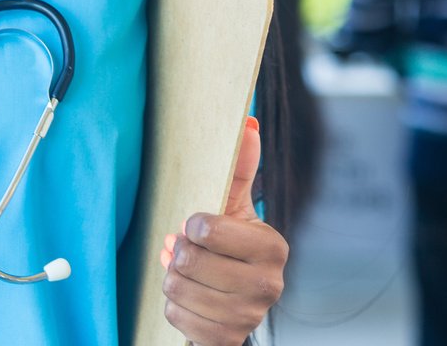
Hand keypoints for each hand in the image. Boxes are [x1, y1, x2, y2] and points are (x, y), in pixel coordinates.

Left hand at [161, 116, 288, 344]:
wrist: (233, 303)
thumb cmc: (230, 248)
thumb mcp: (234, 209)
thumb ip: (239, 169)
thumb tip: (246, 123)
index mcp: (272, 247)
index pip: (207, 229)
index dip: (192, 225)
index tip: (196, 225)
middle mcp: (269, 285)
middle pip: (190, 262)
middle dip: (178, 254)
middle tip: (184, 250)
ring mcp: (249, 317)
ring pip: (179, 290)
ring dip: (173, 280)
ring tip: (185, 273)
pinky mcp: (228, 340)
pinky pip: (178, 318)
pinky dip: (175, 306)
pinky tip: (189, 298)